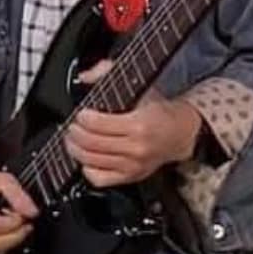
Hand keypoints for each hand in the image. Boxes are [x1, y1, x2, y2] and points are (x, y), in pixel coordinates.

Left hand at [65, 86, 202, 187]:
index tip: (80, 113)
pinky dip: (87, 169)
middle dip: (75, 133)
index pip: (98, 124)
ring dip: (75, 150)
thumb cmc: (159, 110)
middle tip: (72, 126)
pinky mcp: (131, 177)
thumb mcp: (139, 85)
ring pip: (92, 161)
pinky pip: (100, 179)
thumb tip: (86, 76)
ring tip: (73, 140)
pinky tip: (86, 158)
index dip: (82, 118)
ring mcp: (133, 166)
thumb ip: (109, 73)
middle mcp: (136, 148)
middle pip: (91, 143)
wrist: (180, 133)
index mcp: (138, 124)